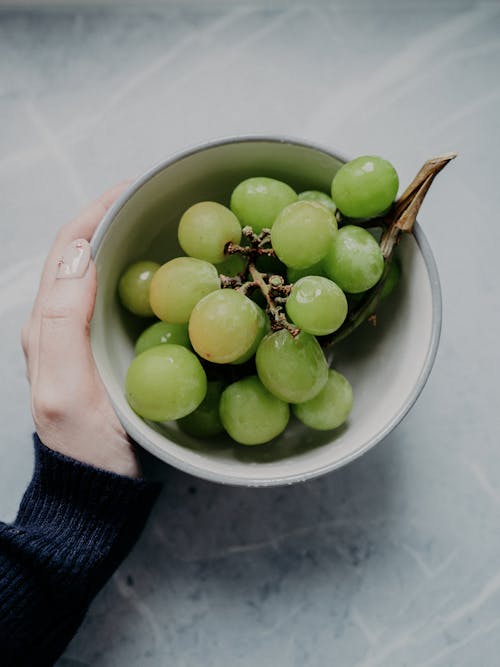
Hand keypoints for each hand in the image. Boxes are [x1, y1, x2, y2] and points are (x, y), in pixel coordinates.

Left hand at [21, 183, 140, 477]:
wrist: (96, 489)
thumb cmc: (86, 447)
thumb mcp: (65, 390)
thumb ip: (61, 325)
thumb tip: (80, 259)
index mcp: (46, 325)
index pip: (68, 251)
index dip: (96, 212)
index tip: (135, 190)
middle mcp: (60, 323)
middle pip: (82, 252)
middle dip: (114, 217)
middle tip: (158, 201)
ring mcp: (84, 337)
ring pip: (100, 272)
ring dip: (127, 240)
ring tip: (165, 225)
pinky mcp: (106, 350)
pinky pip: (117, 298)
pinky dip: (139, 272)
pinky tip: (168, 275)